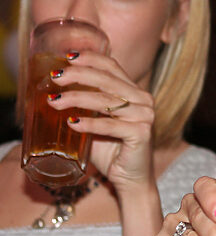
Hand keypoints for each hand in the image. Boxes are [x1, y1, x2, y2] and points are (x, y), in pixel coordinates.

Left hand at [48, 50, 155, 193]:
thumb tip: (52, 94)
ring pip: (107, 101)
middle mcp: (143, 99)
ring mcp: (145, 116)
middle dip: (79, 75)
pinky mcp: (142, 133)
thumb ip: (85, 107)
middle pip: (108, 79)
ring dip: (78, 99)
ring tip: (54, 101)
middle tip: (56, 76)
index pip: (113, 67)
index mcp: (134, 92)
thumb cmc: (112, 150)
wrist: (132, 179)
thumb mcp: (98, 122)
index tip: (68, 56)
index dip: (91, 58)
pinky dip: (90, 124)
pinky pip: (111, 126)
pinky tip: (73, 124)